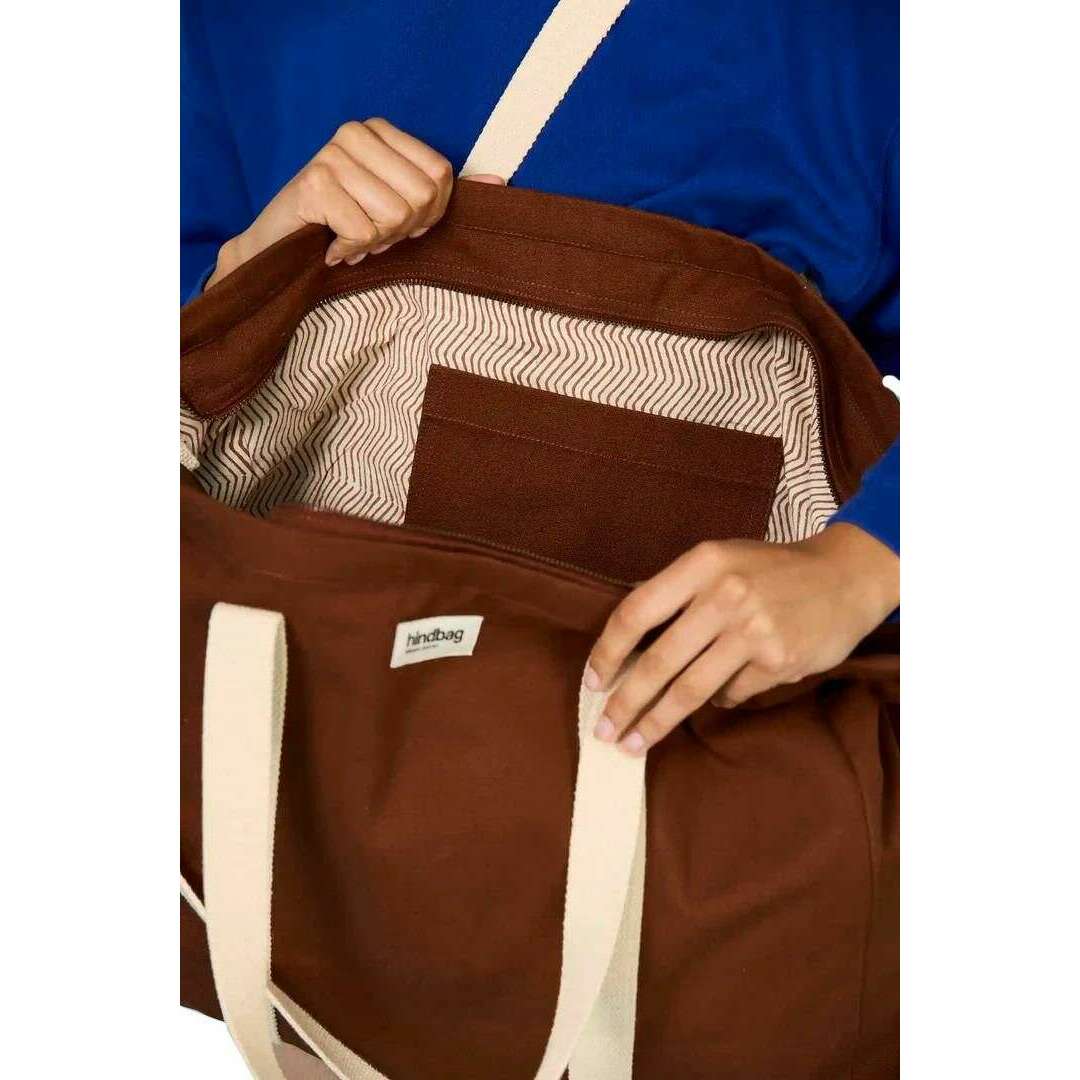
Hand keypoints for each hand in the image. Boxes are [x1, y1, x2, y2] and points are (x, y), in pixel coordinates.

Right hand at [206, 118, 503, 288]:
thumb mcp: (398, 205)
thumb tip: (501, 183)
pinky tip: (332, 247)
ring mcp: (331, 154)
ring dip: (374, 243)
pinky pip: (363, 231)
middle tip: (371, 236)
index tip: (399, 225)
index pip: (440, 177)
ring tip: (350, 239)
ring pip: (393, 217)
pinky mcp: (313, 183)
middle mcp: (356, 133)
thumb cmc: (342, 226)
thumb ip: (443, 193)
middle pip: (420, 198)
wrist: (278, 247)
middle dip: (400, 232)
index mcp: (381, 130)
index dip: (428, 215)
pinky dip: (350, 251)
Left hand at [585, 524, 898, 754]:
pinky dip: (717, 700)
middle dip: (625, 703)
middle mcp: (726, 594)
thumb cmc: (769, 571)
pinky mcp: (779, 661)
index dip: (607, 651)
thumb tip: (625, 646)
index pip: (636, 612)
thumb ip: (677, 593)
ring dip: (656, 722)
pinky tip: (716, 697)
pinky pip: (730, 695)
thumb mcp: (720, 560)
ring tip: (634, 743)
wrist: (844, 577)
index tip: (593, 681)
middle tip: (605, 730)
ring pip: (690, 689)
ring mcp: (755, 631)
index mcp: (702, 563)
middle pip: (659, 662)